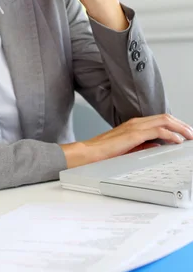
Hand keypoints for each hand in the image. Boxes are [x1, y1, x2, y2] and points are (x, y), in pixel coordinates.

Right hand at [61, 114, 192, 168]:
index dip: (175, 125)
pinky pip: (158, 131)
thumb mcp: (127, 149)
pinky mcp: (134, 134)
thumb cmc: (103, 152)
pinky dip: (171, 135)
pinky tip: (178, 141)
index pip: (159, 120)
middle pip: (166, 117)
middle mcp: (136, 122)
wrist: (89, 153)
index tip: (185, 133)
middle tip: (192, 133)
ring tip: (190, 136)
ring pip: (165, 121)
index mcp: (134, 125)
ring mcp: (135, 127)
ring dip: (180, 128)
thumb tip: (155, 145)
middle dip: (182, 125)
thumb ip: (141, 145)